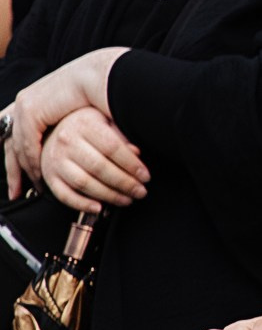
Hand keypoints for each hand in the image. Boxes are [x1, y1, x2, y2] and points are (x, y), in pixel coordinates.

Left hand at [5, 48, 127, 180]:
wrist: (102, 75)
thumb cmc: (99, 90)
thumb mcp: (78, 111)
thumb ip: (68, 125)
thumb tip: (72, 143)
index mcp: (34, 99)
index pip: (15, 131)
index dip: (16, 154)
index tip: (19, 173)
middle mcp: (24, 102)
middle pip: (9, 141)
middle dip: (12, 168)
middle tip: (14, 191)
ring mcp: (25, 106)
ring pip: (15, 145)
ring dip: (21, 170)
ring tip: (31, 188)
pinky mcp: (32, 111)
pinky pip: (27, 144)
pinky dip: (32, 162)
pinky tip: (40, 176)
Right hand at [28, 108, 146, 211]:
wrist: (53, 129)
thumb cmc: (87, 125)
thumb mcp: (106, 121)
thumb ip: (121, 135)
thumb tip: (137, 153)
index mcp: (85, 125)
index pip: (112, 148)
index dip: (132, 165)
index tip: (145, 176)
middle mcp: (67, 142)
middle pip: (99, 167)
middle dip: (124, 183)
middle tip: (140, 191)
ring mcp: (55, 160)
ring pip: (84, 183)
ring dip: (108, 195)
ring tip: (127, 200)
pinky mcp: (49, 176)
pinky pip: (64, 195)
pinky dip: (82, 204)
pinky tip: (99, 208)